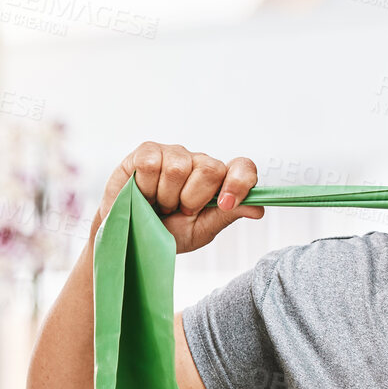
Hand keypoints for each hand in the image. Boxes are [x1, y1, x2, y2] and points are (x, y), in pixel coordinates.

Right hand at [100, 142, 262, 252]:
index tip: (225, 204)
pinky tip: (142, 193)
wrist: (130, 236)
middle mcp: (198, 162)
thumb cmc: (167, 232)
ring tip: (158, 204)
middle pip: (210, 169)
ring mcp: (172, 154)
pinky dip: (146, 186)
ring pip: (178, 169)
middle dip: (192, 199)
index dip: (239, 183)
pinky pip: (151, 163)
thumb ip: (228, 215)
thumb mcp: (201, 230)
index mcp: (218, 181)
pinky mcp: (146, 152)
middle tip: (178, 210)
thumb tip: (258, 209)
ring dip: (165, 196)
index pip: (242, 167)